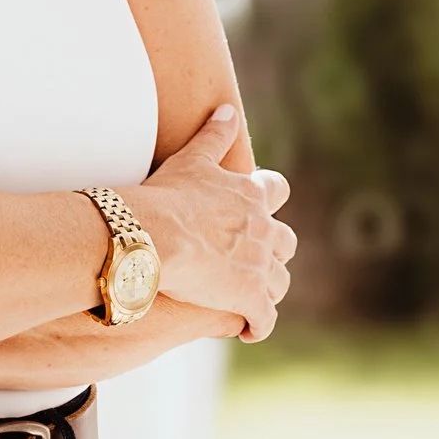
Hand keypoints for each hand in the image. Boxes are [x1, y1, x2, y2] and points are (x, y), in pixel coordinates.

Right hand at [127, 104, 297, 342]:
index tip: (258, 209)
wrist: (152, 236)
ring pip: (279, 282)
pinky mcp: (250, 297)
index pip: (276, 191)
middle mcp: (263, 229)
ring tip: (249, 299)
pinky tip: (247, 330)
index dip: (269, 200)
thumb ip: (214, 135)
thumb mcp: (193, 158)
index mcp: (250, 195)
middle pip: (286, 242)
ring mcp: (259, 265)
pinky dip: (259, 325)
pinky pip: (264, 319)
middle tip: (252, 260)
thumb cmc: (166, 195)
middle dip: (274, 251)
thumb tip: (227, 108)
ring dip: (267, 290)